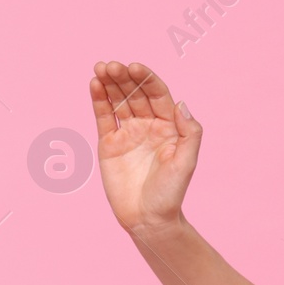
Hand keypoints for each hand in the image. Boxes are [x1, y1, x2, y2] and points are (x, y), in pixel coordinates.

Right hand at [90, 61, 201, 234]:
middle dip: (124, 78)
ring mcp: (128, 132)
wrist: (148, 218)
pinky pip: (104, 116)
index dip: (146, 79)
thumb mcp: (186, 162)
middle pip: (135, 93)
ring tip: (100, 68)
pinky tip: (94, 84)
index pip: (157, 93)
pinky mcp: (109, 143)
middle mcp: (148, 125)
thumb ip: (189, 132)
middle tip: (112, 66)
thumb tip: (182, 103)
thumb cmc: (171, 192)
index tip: (135, 67)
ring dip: (109, 83)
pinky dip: (99, 99)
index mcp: (169, 125)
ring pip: (118, 100)